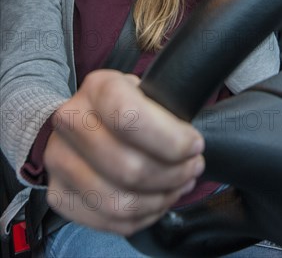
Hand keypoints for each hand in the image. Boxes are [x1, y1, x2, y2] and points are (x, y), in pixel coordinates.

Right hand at [44, 70, 204, 236]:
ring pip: (120, 203)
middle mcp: (71, 122)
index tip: (194, 145)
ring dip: (161, 199)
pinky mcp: (58, 193)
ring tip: (179, 185)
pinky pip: (109, 221)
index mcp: (98, 88)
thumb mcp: (145, 91)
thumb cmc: (123, 106)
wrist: (80, 119)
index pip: (130, 119)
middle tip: (193, 167)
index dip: (171, 140)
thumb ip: (165, 109)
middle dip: (174, 174)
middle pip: (129, 168)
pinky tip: (158, 200)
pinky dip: (143, 216)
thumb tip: (191, 142)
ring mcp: (59, 160)